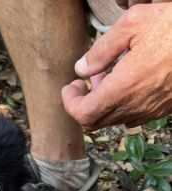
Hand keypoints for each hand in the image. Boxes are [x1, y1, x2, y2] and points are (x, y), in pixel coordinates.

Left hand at [62, 3, 171, 128]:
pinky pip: (135, 115)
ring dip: (104, 103)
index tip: (71, 86)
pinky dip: (123, 103)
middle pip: (96, 122)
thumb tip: (82, 69)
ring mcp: (151, 110)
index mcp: (123, 88)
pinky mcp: (164, 108)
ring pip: (115, 120)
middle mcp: (136, 106)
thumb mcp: (133, 24)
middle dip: (85, 103)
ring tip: (108, 75)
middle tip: (87, 80)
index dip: (71, 104)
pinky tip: (129, 79)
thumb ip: (102, 50)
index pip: (83, 115)